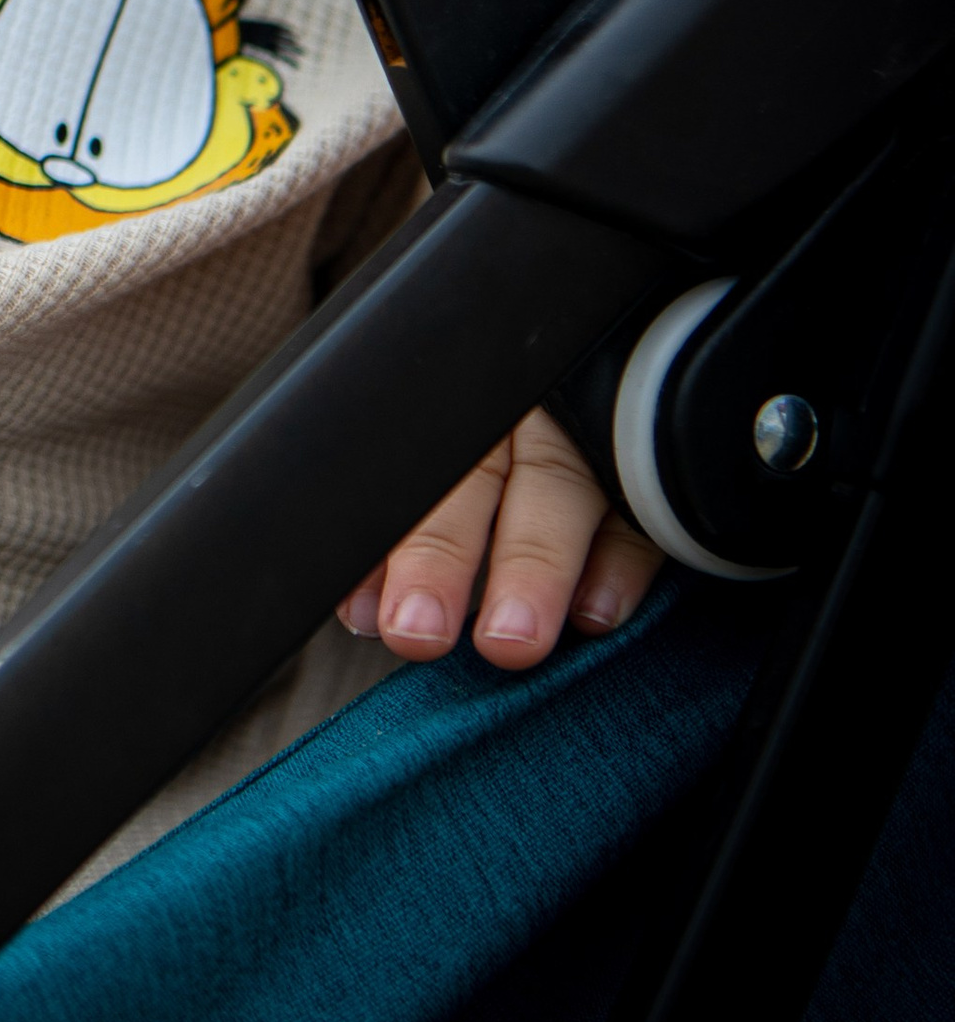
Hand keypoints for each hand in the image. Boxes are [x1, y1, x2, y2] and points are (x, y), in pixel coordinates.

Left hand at [338, 408, 660, 669]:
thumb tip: (360, 610)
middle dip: (441, 557)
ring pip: (559, 490)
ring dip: (534, 570)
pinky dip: (621, 564)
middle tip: (417, 632)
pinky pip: (641, 513)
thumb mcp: (475, 454)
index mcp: (465, 410)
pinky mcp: (660, 465)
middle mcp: (523, 413)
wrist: (644, 377)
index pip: (410, 474)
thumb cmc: (528, 440)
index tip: (360, 615)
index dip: (383, 546)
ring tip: (509, 644)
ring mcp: (594, 428)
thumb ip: (423, 519)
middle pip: (471, 479)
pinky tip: (595, 616)